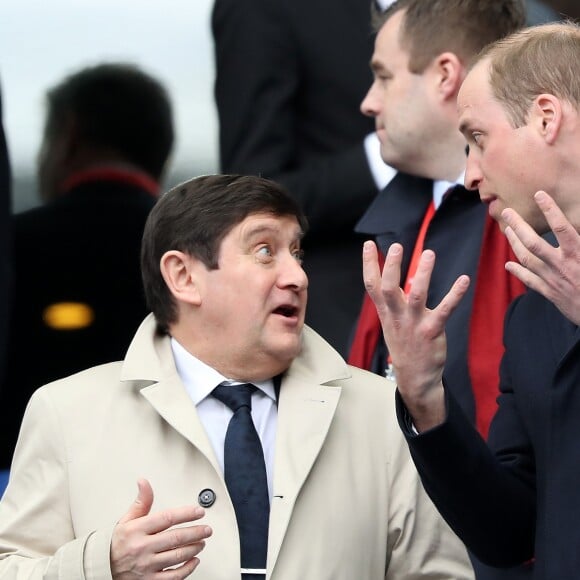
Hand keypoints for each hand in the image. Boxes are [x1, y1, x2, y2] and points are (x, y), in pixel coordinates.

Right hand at [111, 479, 211, 578]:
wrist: (103, 570)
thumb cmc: (118, 544)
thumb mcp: (126, 520)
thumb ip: (141, 502)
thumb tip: (144, 482)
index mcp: (136, 530)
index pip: (167, 518)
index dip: (186, 514)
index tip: (199, 512)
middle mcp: (141, 548)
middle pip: (176, 537)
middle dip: (196, 532)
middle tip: (207, 529)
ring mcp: (146, 566)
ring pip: (177, 556)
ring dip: (194, 548)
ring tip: (202, 542)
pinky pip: (174, 577)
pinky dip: (187, 568)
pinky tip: (194, 560)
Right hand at [362, 241, 469, 430]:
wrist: (415, 377)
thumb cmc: (404, 344)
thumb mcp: (390, 321)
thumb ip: (389, 299)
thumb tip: (390, 274)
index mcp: (386, 312)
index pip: (372, 285)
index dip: (370, 264)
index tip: (369, 244)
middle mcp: (397, 316)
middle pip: (389, 289)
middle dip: (392, 267)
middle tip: (395, 246)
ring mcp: (414, 324)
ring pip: (417, 296)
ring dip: (422, 274)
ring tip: (429, 254)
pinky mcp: (432, 330)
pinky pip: (445, 310)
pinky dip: (455, 294)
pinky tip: (463, 279)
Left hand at [502, 191, 579, 324]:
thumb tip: (577, 227)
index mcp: (578, 253)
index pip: (562, 227)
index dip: (550, 210)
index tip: (539, 194)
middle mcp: (563, 265)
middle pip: (534, 242)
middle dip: (518, 226)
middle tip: (506, 211)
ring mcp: (554, 279)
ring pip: (527, 259)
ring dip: (514, 244)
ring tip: (506, 230)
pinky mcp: (551, 293)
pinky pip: (530, 281)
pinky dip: (518, 272)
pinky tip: (508, 264)